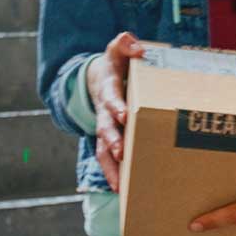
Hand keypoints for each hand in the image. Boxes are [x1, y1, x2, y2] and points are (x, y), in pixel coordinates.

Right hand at [87, 33, 144, 190]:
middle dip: (113, 140)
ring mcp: (105, 128)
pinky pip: (108, 160)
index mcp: (108, 89)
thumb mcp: (117, 50)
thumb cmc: (115, 66)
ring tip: (120, 185)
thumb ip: (125, 44)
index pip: (111, 97)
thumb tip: (138, 47)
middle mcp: (104, 112)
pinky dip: (114, 175)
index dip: (117, 106)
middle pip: (105, 128)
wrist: (98, 79)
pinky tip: (123, 191)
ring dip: (111, 167)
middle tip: (121, 151)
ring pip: (103, 150)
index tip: (125, 115)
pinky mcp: (108, 140)